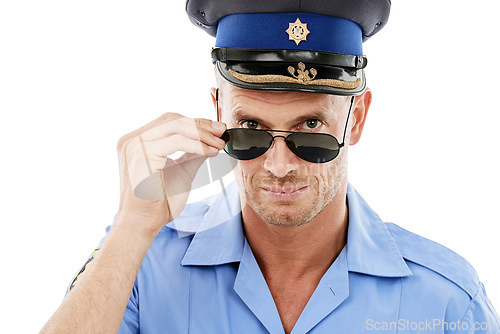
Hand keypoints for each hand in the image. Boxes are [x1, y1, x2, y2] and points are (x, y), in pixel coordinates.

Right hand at [115, 112, 226, 235]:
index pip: (170, 121)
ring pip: (175, 126)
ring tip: (219, 145)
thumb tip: (213, 140)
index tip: (217, 129)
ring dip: (202, 134)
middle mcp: (132, 139)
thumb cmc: (159, 202)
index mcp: (138, 141)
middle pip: (173, 119)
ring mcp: (134, 145)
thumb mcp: (182, 171)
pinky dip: (197, 145)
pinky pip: (175, 141)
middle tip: (221, 133)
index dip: (196, 123)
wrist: (144, 223)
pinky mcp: (141, 154)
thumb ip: (193, 153)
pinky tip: (210, 152)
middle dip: (201, 125)